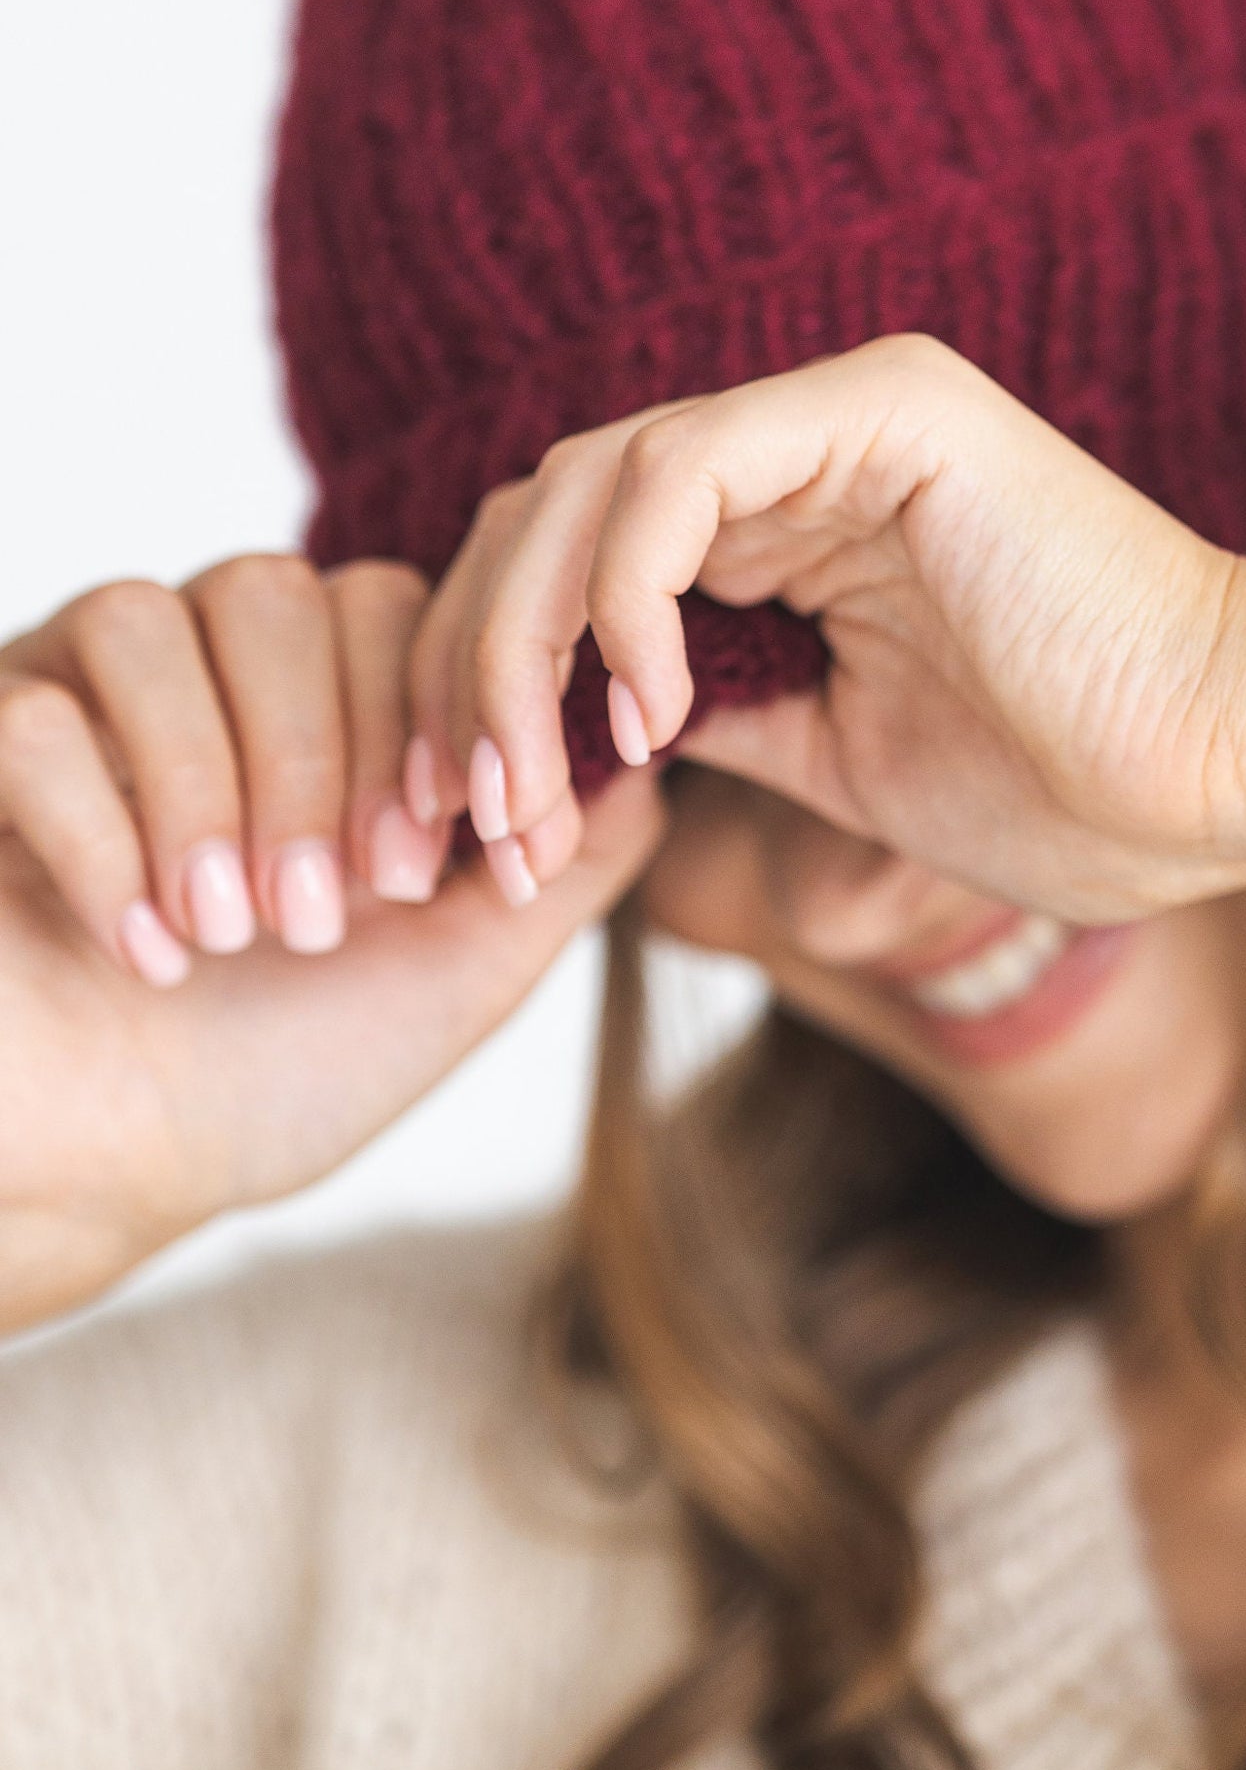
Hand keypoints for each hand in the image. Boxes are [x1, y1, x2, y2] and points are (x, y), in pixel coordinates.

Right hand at [0, 557, 653, 1332]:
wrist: (97, 1178)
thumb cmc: (271, 1074)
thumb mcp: (458, 967)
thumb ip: (564, 857)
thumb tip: (659, 748)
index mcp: (303, 698)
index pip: (387, 605)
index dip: (412, 727)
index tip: (411, 885)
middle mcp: (186, 671)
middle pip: (273, 591)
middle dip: (316, 755)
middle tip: (320, 915)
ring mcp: (65, 697)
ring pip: (146, 621)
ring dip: (209, 786)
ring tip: (232, 932)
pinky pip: (36, 720)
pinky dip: (105, 839)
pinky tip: (144, 949)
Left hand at [414, 336, 1245, 925]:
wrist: (1225, 770)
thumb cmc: (1067, 788)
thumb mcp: (831, 760)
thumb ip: (714, 714)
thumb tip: (581, 737)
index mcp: (789, 517)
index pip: (565, 562)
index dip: (486, 688)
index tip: (468, 837)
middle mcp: (797, 447)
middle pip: (540, 514)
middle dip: (467, 674)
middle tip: (460, 826)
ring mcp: (837, 416)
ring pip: (580, 483)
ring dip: (518, 650)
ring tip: (533, 795)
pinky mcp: (884, 409)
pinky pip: (677, 472)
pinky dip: (627, 598)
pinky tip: (661, 715)